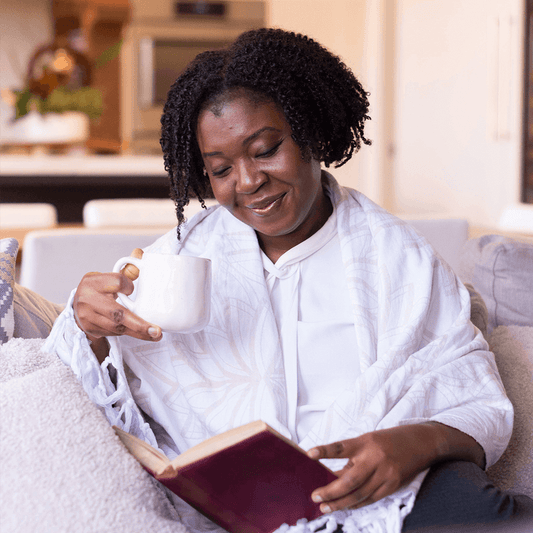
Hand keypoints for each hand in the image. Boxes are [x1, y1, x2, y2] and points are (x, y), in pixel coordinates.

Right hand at [73, 248, 161, 358]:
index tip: (132, 289)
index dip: (128, 286)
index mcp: (93, 281)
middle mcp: (88, 299)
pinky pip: (114, 334)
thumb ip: (127, 269)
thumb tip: (139, 253)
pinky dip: (130, 334)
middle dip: (139, 324)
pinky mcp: (91, 329)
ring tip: (155, 334)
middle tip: (156, 330)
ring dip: (138, 332)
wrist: (78, 307)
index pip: (117, 282)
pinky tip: (142, 334)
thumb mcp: (109, 277)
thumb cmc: (99, 290)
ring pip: (117, 327)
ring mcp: (88, 317)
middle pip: (117, 313)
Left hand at [307, 422, 480, 512]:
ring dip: (340, 503)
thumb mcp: (369, 440)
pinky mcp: (393, 485)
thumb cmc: (389, 440)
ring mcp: (385, 473)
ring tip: (325, 507)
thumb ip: (353, 457)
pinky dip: (357, 504)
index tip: (309, 453)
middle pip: (349, 480)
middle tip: (315, 496)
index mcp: (365, 441)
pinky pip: (371, 499)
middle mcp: (375, 457)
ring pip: (359, 494)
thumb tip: (335, 478)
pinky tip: (345, 507)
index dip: (325, 450)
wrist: (421, 442)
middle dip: (330, 491)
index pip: (341, 447)